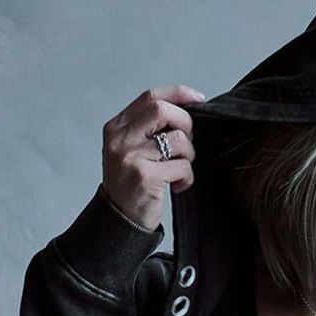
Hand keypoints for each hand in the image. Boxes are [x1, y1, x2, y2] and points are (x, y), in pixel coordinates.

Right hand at [101, 84, 205, 231]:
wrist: (120, 222)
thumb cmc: (132, 186)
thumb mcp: (131, 151)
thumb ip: (148, 131)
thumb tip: (185, 111)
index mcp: (116, 128)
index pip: (150, 97)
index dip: (178, 94)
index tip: (198, 99)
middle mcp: (120, 139)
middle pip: (162, 110)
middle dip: (186, 123)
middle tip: (188, 144)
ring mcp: (131, 157)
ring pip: (177, 139)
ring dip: (189, 155)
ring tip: (181, 170)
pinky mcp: (145, 177)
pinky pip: (182, 167)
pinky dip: (187, 178)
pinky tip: (178, 187)